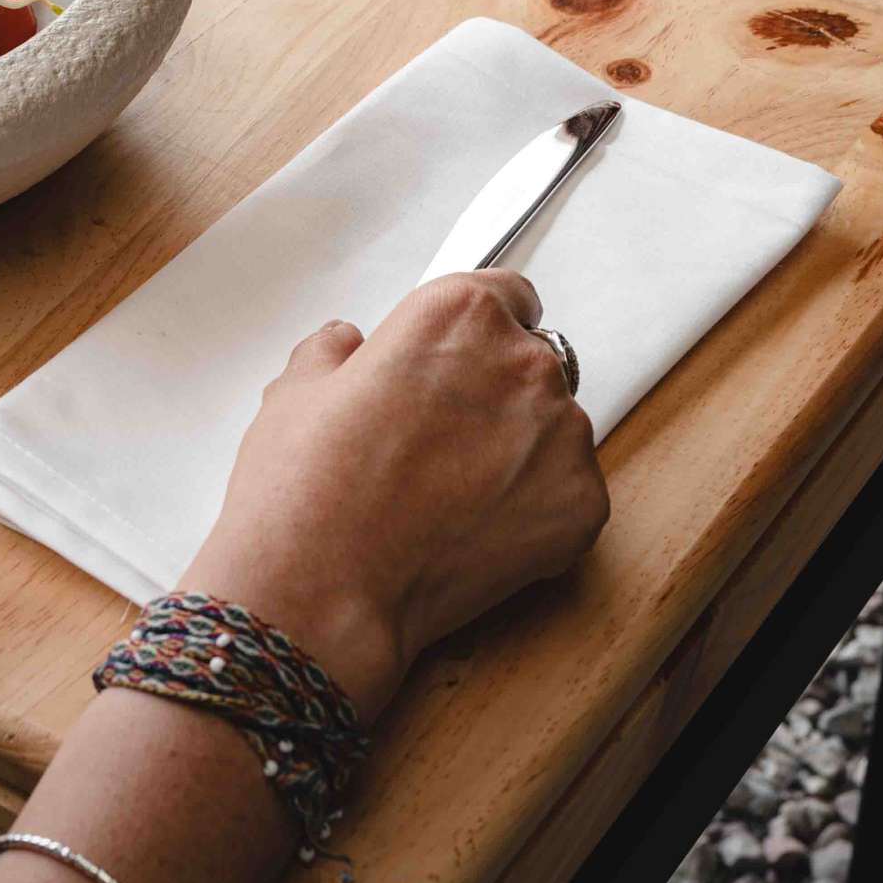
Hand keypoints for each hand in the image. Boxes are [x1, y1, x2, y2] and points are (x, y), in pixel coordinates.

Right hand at [185, 272, 609, 722]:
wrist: (323, 586)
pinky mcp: (583, 506)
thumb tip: (347, 348)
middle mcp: (523, 361)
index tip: (468, 360)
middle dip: (498, 394)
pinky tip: (479, 532)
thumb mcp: (299, 388)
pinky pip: (570, 494)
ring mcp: (562, 435)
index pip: (509, 296)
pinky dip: (538, 512)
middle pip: (533, 362)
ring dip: (521, 452)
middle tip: (445, 441)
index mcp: (460, 313)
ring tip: (456, 497)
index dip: (482, 331)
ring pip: (555, 430)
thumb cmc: (305, 485)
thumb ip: (337, 351)